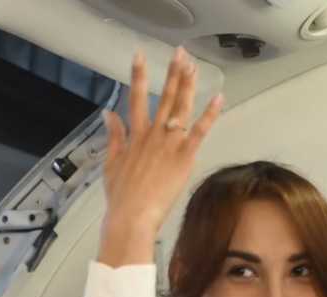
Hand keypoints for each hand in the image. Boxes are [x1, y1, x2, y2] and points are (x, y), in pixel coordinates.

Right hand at [98, 47, 222, 266]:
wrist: (131, 215)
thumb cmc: (121, 195)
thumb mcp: (111, 163)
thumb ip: (113, 136)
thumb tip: (108, 114)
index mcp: (135, 135)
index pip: (136, 97)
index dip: (138, 75)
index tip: (140, 55)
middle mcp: (152, 134)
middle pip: (164, 97)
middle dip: (172, 73)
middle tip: (180, 53)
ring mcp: (169, 144)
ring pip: (181, 108)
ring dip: (188, 85)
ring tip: (194, 65)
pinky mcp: (184, 156)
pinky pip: (199, 131)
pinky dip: (210, 114)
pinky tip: (218, 98)